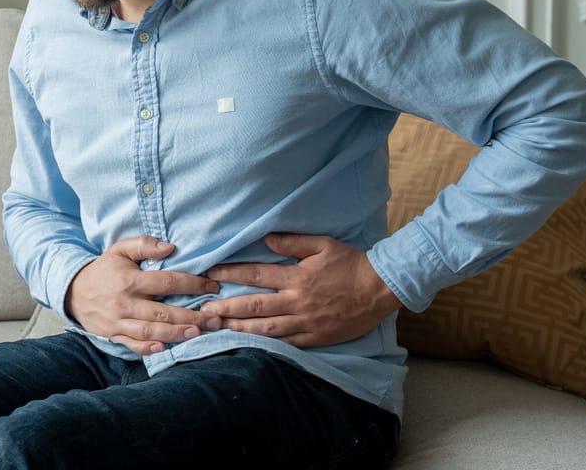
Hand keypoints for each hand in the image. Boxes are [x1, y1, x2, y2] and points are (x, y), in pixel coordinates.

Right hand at [65, 236, 221, 355]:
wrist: (73, 291)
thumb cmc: (104, 269)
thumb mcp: (120, 250)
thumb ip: (144, 245)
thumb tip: (170, 247)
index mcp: (129, 280)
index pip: (166, 282)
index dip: (192, 285)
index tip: (212, 286)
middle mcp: (124, 302)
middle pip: (162, 312)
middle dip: (191, 316)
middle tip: (215, 318)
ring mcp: (118, 322)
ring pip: (150, 331)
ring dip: (175, 334)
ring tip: (198, 333)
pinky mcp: (113, 335)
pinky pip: (132, 345)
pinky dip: (148, 348)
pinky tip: (164, 347)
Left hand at [201, 233, 402, 347]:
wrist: (381, 288)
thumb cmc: (351, 264)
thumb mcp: (323, 244)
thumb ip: (293, 241)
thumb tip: (265, 238)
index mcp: (297, 277)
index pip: (256, 274)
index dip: (231, 273)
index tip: (211, 274)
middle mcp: (297, 301)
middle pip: (255, 305)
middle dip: (227, 308)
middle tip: (204, 311)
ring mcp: (306, 322)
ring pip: (266, 329)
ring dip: (240, 328)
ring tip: (219, 329)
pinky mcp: (316, 338)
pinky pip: (287, 344)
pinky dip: (267, 346)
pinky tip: (250, 347)